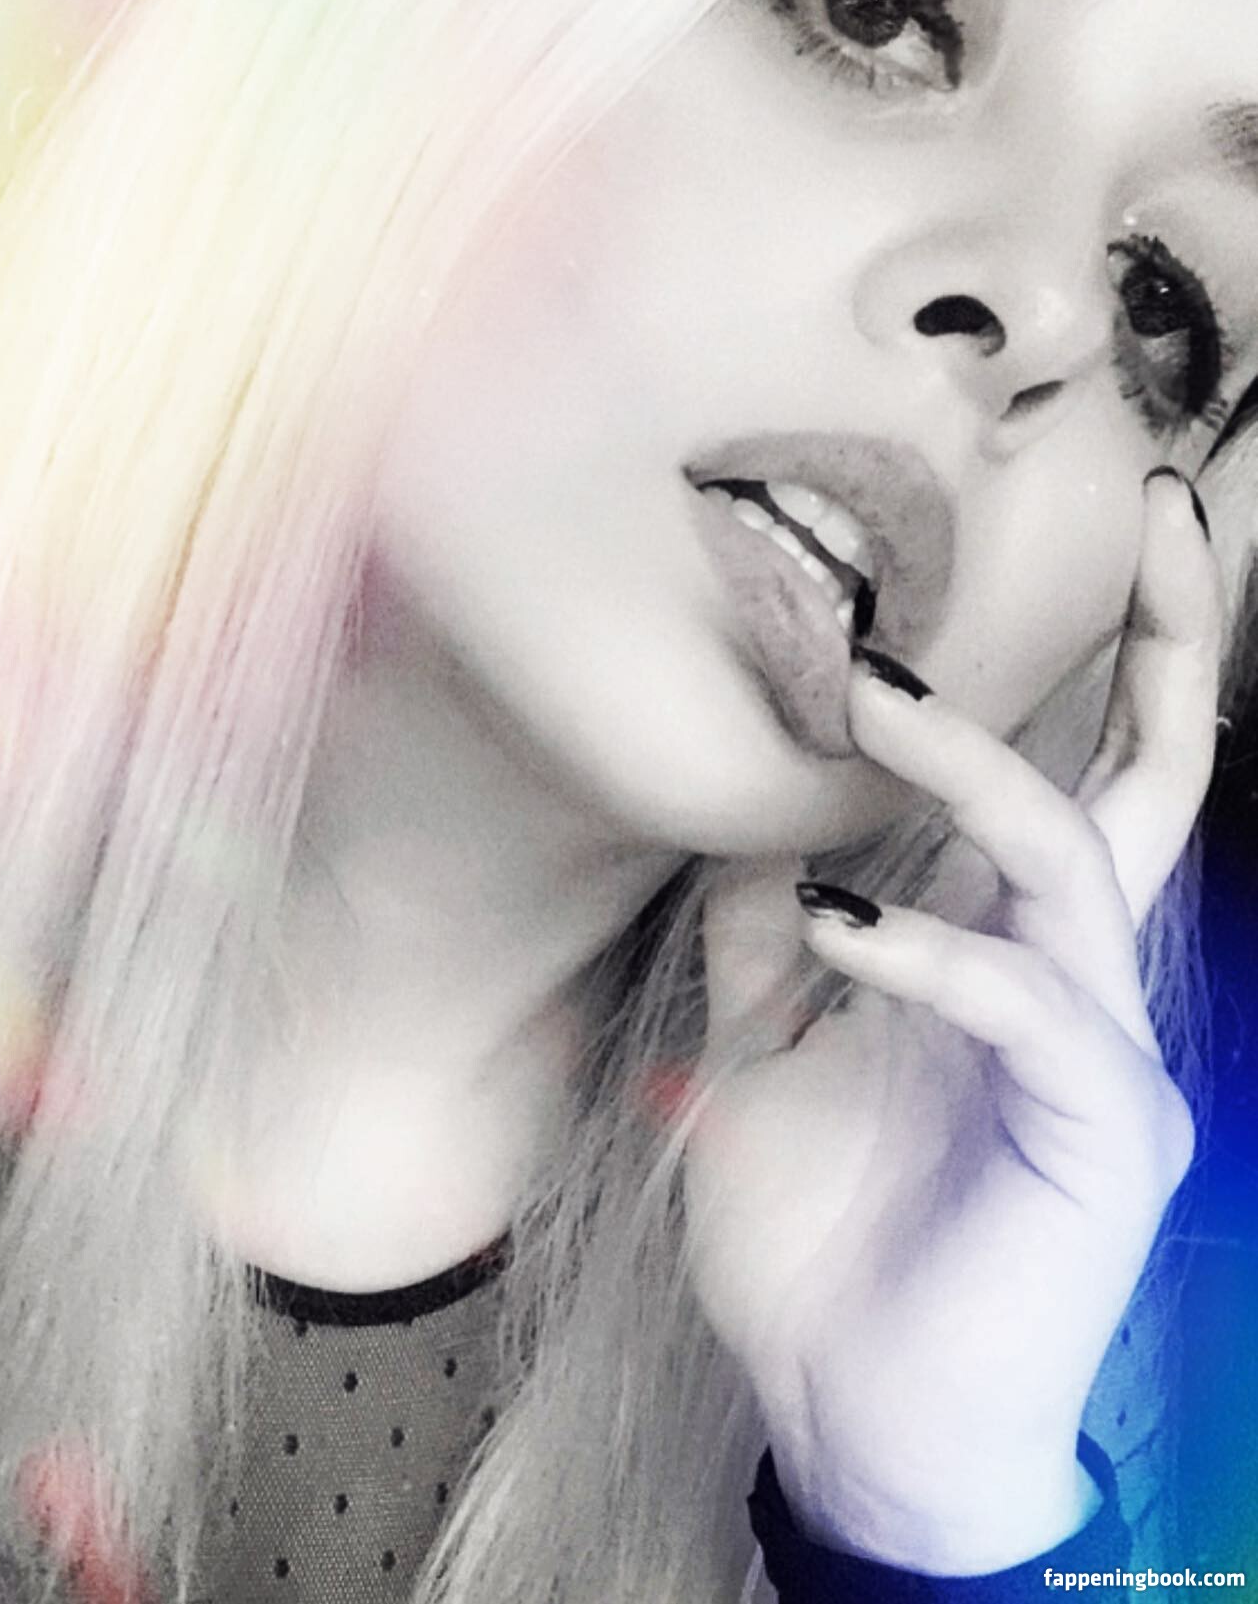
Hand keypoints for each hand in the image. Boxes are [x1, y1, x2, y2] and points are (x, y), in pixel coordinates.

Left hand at [683, 471, 1220, 1574]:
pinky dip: (938, 955)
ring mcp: (1101, 1061)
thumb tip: (750, 845)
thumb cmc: (820, 1244)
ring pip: (1080, 869)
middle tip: (1174, 507)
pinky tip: (840, 929)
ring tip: (875, 703)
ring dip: (977, 776)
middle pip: (1155, 786)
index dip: (1104, 664)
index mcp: (1010, 959)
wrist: (846, 1414)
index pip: (1075, 785)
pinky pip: (1035, 1013)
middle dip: (1170, 646)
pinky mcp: (1101, 1141)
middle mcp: (1078, 988)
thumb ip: (770, 949)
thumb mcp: (768, 1062)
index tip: (1095, 540)